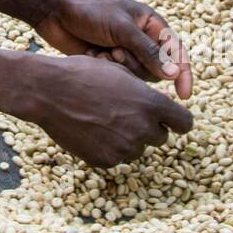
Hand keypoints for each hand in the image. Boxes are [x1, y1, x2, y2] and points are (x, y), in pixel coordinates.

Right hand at [24, 54, 192, 169]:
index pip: (184, 123)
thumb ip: (145, 92)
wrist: (49, 91)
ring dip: (128, 139)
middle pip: (160, 138)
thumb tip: (161, 106)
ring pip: (137, 149)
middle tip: (126, 115)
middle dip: (149, 128)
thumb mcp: (120, 72)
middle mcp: (142, 128)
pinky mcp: (106, 160)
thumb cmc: (84, 74)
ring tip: (103, 120)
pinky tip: (91, 130)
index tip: (171, 120)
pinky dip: (108, 148)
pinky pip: (116, 157)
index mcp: (151, 103)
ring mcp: (124, 147)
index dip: (178, 121)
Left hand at [26, 0, 191, 99]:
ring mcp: (123, 51)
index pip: (176, 51)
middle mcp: (140, 39)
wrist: (53, 10)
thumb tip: (174, 74)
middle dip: (136, 65)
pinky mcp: (107, 62)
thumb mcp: (121, 27)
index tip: (184, 95)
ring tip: (103, 51)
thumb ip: (148, 51)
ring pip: (136, 76)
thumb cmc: (89, 9)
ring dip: (120, 67)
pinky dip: (105, 68)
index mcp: (150, 24)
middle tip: (116, 51)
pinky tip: (91, 55)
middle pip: (155, 69)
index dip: (183, 73)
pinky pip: (117, 77)